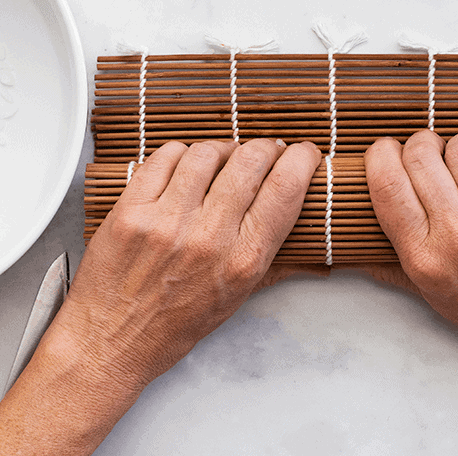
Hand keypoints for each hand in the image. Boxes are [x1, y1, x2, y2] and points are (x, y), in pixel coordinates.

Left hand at [0, 138, 320, 455]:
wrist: (110, 342)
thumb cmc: (176, 325)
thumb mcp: (237, 300)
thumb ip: (276, 264)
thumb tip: (312, 245)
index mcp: (242, 261)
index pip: (285, 190)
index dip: (301, 159)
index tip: (305, 153)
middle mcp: (208, 237)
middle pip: (250, 160)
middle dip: (265, 148)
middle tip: (264, 152)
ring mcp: (166, 221)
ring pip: (207, 152)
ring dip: (222, 149)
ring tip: (222, 160)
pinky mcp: (131, 210)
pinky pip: (164, 157)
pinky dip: (181, 153)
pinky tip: (186, 165)